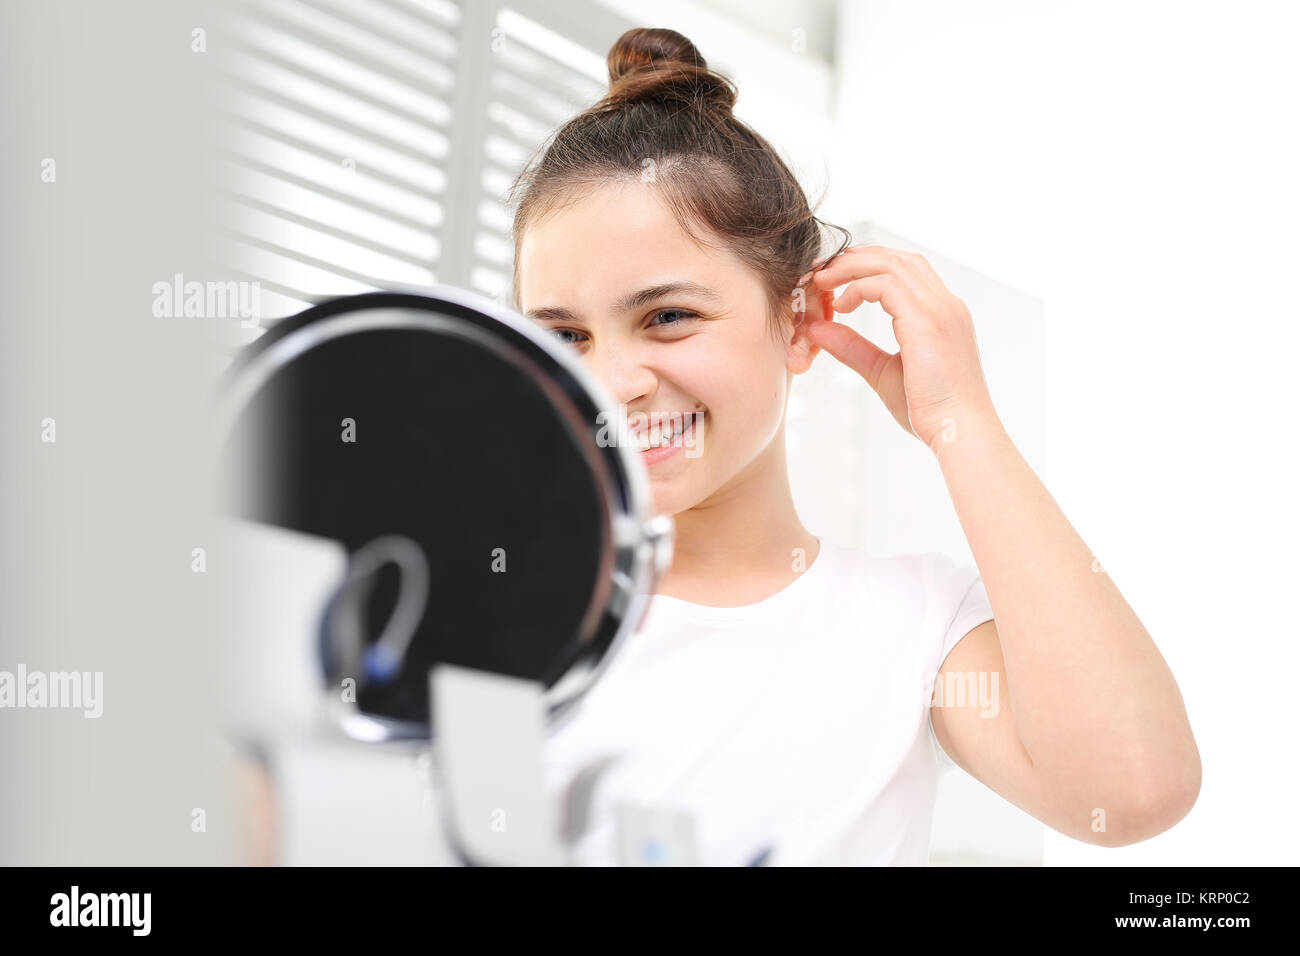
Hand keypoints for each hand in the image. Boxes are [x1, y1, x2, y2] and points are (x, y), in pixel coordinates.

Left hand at [798, 245, 997, 451]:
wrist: (958, 430)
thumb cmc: (929, 410)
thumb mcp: (882, 371)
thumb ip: (852, 347)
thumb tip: (817, 328)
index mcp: (941, 314)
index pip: (907, 270)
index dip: (869, 267)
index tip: (837, 280)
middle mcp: (944, 304)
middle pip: (898, 258)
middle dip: (856, 259)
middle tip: (822, 271)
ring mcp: (939, 308)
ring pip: (890, 264)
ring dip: (852, 268)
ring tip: (823, 281)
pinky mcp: (927, 319)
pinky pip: (886, 284)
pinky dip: (858, 287)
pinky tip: (841, 305)